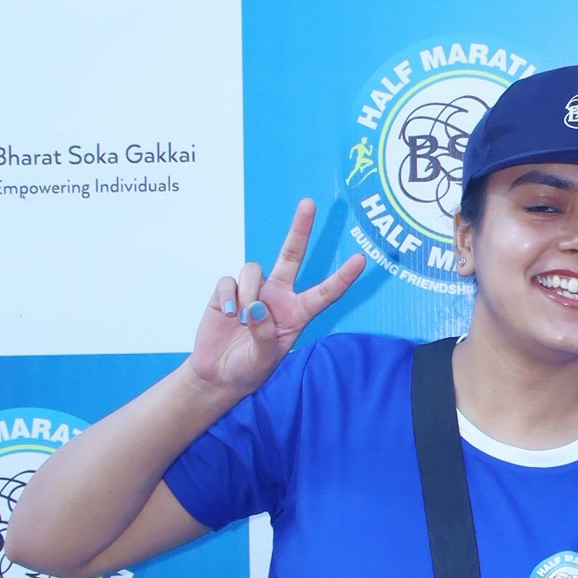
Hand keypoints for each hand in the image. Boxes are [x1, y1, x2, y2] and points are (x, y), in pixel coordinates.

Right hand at [187, 205, 362, 401]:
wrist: (217, 374)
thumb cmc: (249, 368)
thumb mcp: (263, 361)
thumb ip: (264, 337)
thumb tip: (256, 307)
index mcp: (297, 313)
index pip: (324, 293)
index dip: (342, 277)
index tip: (360, 259)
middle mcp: (278, 296)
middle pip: (292, 255)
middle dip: (300, 229)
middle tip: (309, 203)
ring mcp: (253, 291)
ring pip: (253, 270)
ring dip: (247, 293)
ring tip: (240, 320)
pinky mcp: (229, 291)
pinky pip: (229, 282)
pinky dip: (227, 297)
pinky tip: (226, 315)